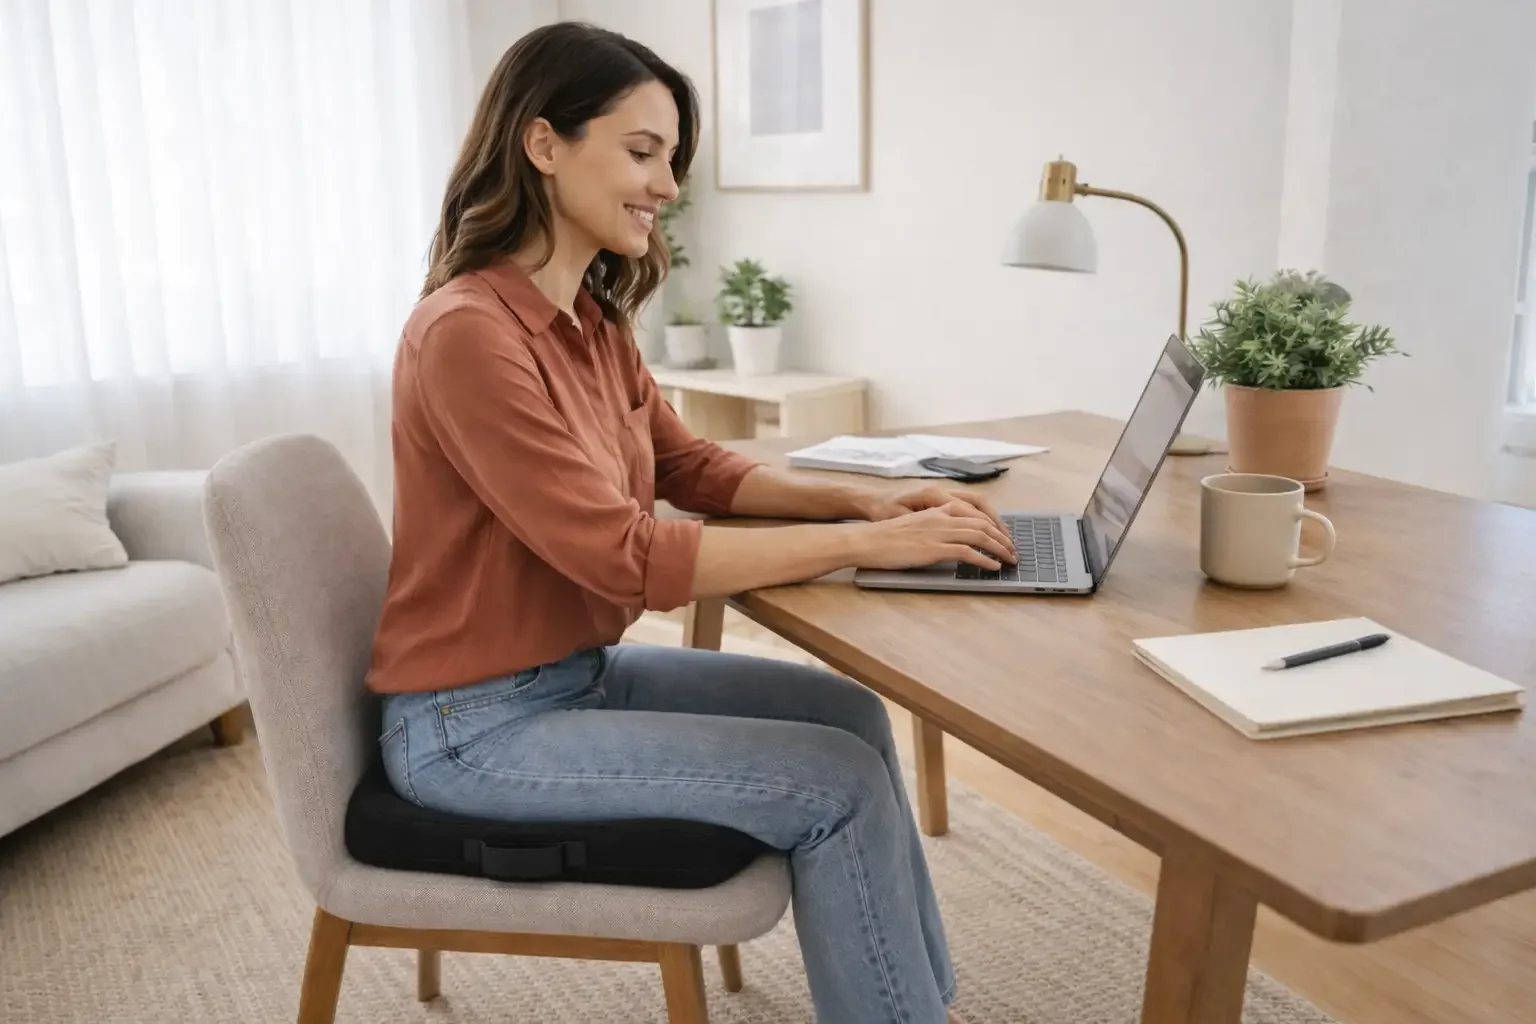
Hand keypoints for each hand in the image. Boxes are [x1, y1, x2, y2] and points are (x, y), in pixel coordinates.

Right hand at [849, 501, 1016, 571]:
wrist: (867, 540)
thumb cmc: (885, 537)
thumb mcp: (913, 524)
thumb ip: (933, 527)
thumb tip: (948, 540)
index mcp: (936, 509)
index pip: (974, 512)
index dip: (993, 524)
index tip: (1002, 535)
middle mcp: (941, 516)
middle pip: (982, 522)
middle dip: (1002, 537)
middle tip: (1013, 549)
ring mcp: (938, 531)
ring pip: (979, 535)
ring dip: (999, 548)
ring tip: (1009, 558)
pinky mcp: (934, 548)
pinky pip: (967, 552)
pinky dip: (984, 559)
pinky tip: (993, 566)